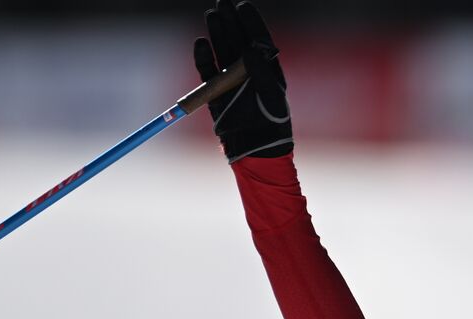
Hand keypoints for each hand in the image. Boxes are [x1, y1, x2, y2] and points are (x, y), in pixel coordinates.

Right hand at [193, 0, 292, 162]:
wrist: (257, 150)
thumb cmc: (272, 124)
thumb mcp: (272, 98)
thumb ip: (261, 74)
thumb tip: (249, 50)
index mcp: (268, 71)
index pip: (259, 41)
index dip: (251, 23)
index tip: (243, 6)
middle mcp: (249, 73)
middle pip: (238, 41)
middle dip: (231, 22)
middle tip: (223, 2)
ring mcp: (231, 82)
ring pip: (221, 52)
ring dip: (217, 34)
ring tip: (212, 14)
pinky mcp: (215, 93)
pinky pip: (206, 71)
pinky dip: (202, 57)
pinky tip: (201, 42)